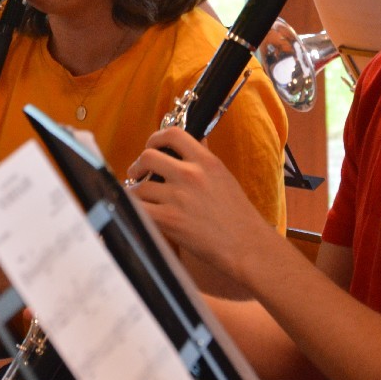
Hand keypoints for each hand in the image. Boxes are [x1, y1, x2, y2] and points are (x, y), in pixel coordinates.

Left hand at [128, 126, 277, 288]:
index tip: (151, 146)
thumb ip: (204, 158)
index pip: (173, 134)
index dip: (155, 138)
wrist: (246, 246)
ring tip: (141, 199)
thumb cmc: (238, 215)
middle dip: (138, 165)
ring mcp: (178, 197)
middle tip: (137, 174)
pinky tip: (140, 212)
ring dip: (136, 192)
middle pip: (148, 156)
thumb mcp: (224, 177)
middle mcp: (191, 175)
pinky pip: (138, 208)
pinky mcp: (169, 219)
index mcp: (206, 162)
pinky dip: (134, 209)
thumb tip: (195, 140)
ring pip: (139, 186)